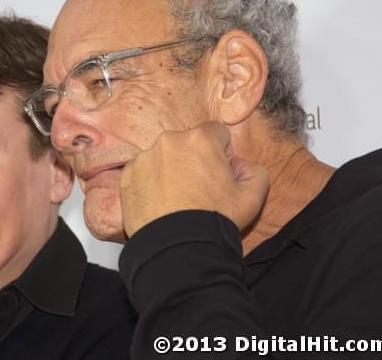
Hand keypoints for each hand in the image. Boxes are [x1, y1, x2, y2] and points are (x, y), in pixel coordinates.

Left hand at [120, 122, 268, 236]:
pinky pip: (143, 172)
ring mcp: (145, 158)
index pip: (216, 132)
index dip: (221, 153)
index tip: (218, 173)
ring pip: (163, 157)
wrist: (177, 248)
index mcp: (200, 139)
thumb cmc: (214, 221)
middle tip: (198, 190)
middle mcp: (169, 141)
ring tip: (177, 200)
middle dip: (194, 160)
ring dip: (171, 171)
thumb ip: (254, 171)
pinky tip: (160, 204)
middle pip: (187, 143)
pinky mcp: (128, 175)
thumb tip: (239, 164)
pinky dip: (151, 183)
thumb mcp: (252, 196)